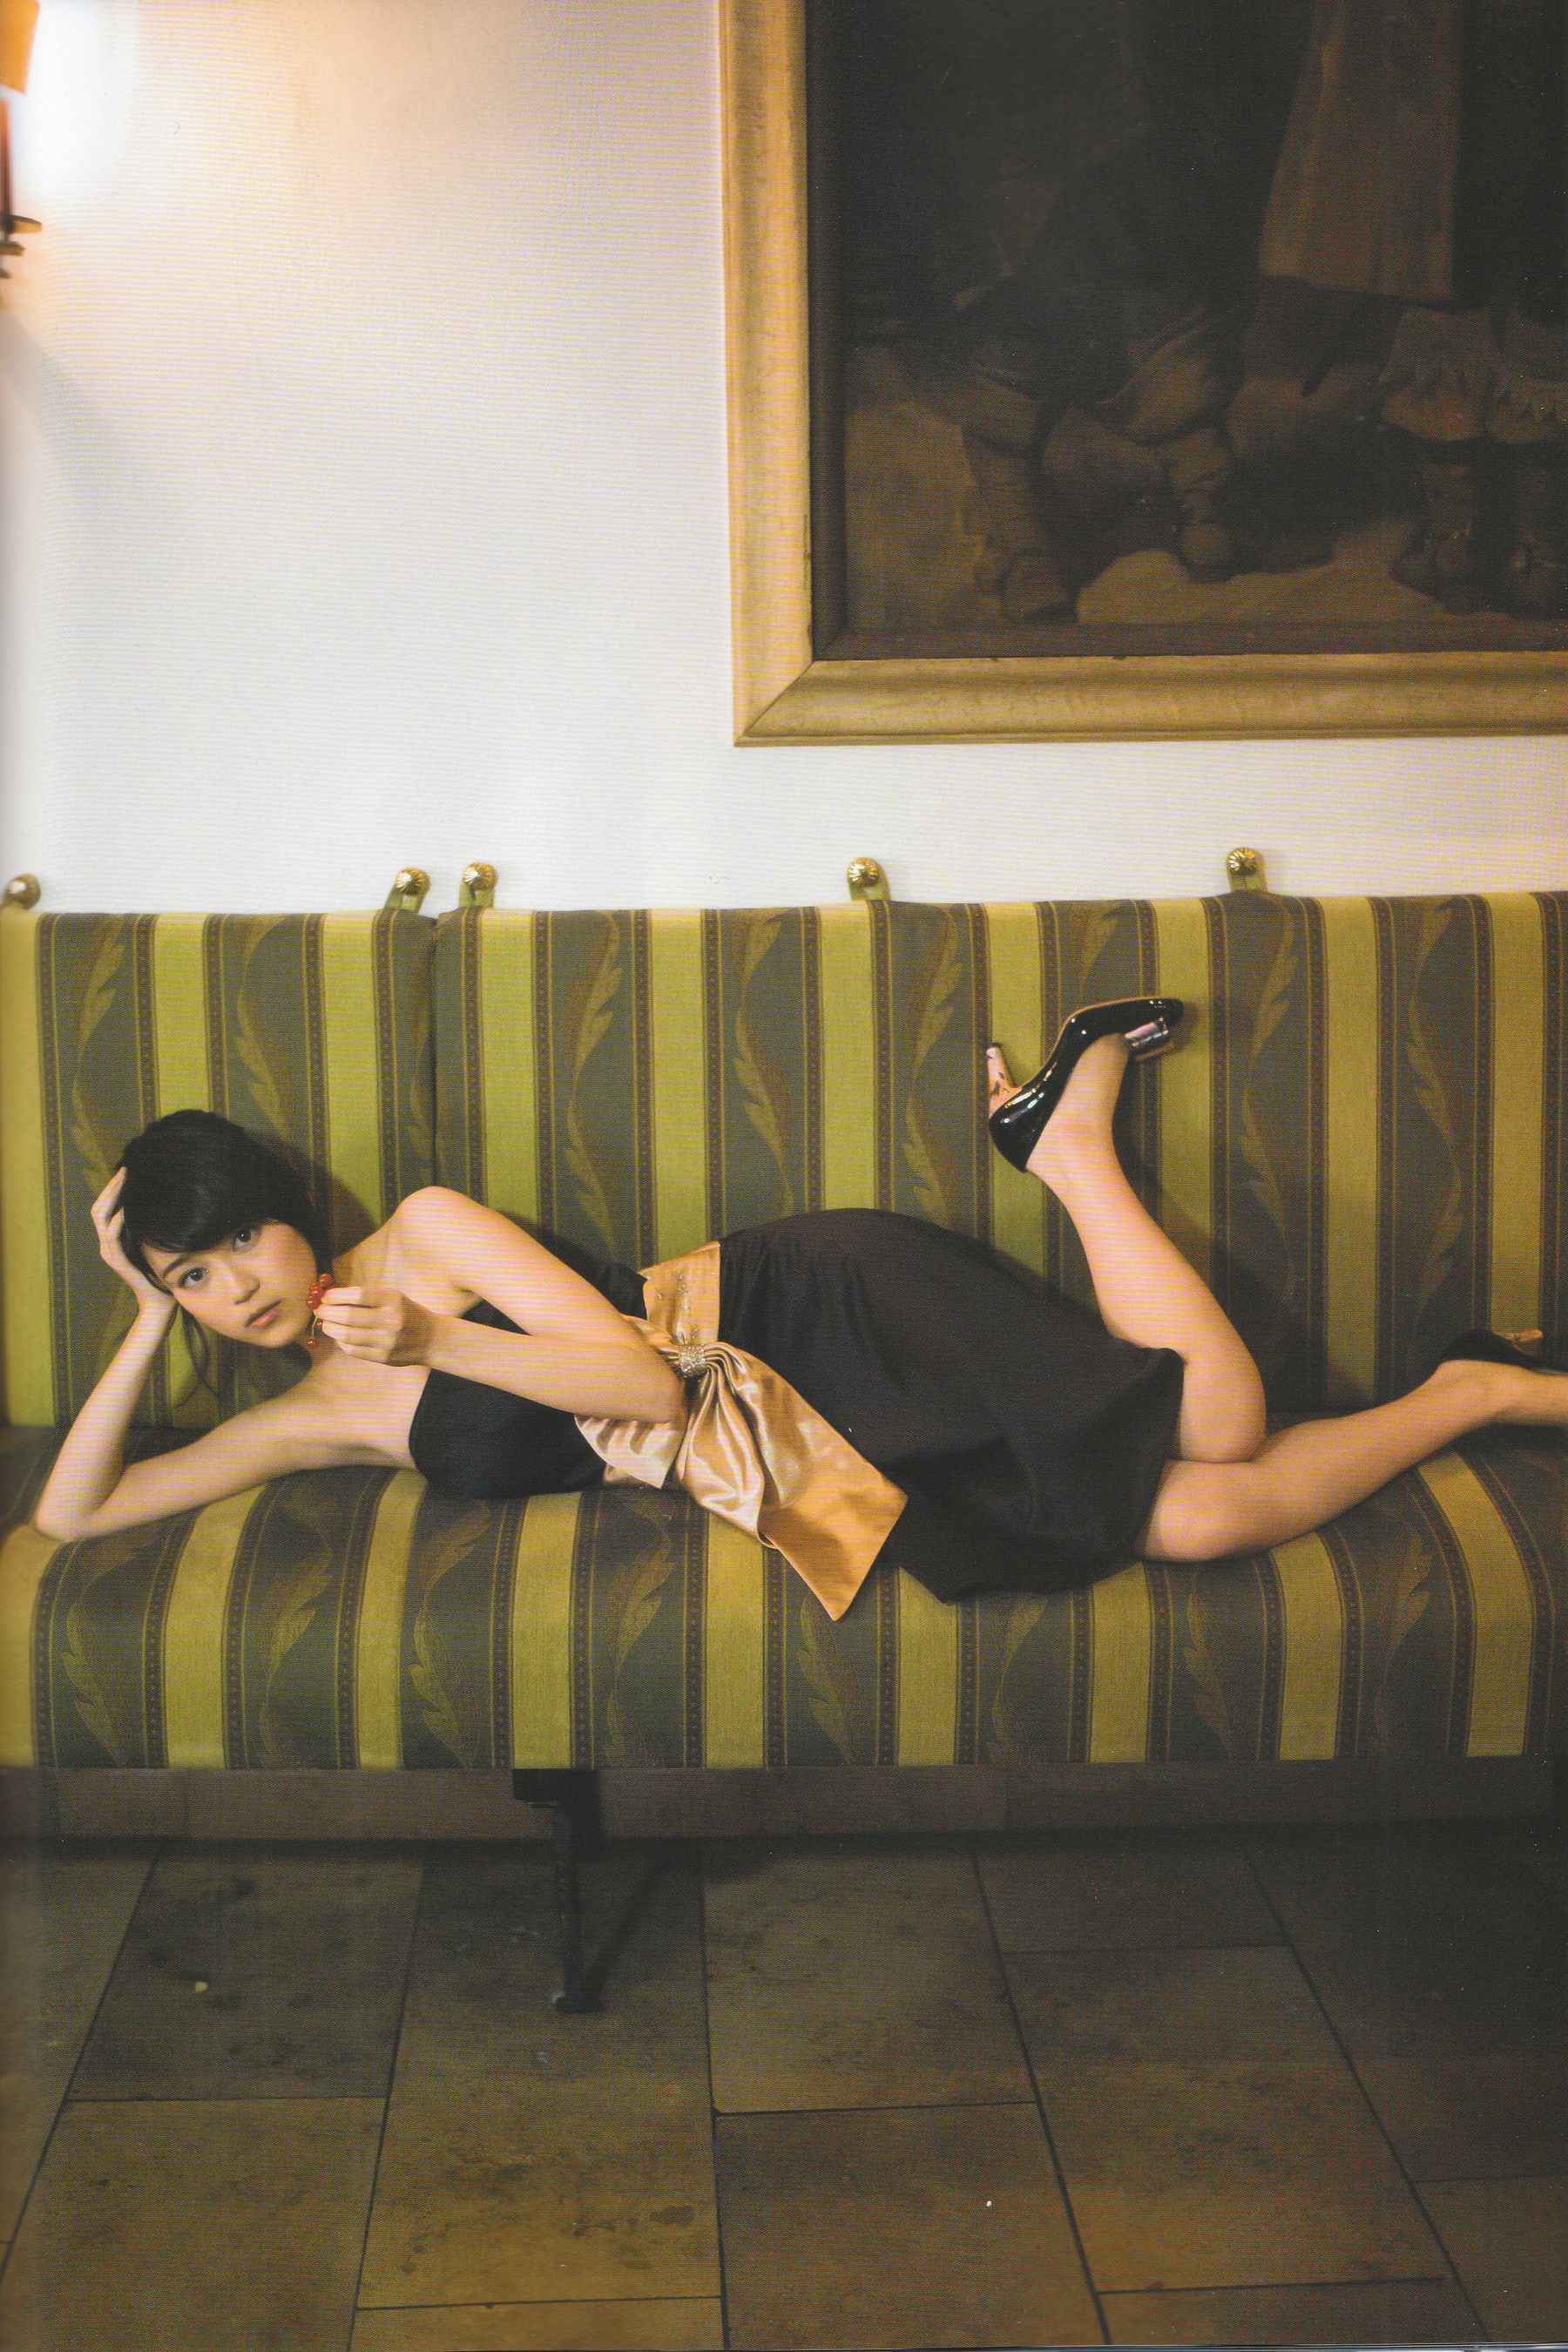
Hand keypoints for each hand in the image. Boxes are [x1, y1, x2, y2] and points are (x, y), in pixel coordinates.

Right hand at [90, 1170, 175, 1320]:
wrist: (160, 1302)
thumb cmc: (162, 1271)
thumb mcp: (155, 1243)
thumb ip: (150, 1226)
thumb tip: (162, 1201)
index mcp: (113, 1238)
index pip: (105, 1206)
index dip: (113, 1187)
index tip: (128, 1169)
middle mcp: (107, 1243)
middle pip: (99, 1207)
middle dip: (111, 1186)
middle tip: (126, 1168)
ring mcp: (109, 1252)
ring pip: (100, 1217)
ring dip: (113, 1196)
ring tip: (125, 1180)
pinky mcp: (117, 1261)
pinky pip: (112, 1236)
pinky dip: (118, 1219)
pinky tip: (128, 1207)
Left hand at [312, 1285, 434, 1366]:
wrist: (431, 1339)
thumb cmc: (406, 1313)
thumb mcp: (392, 1297)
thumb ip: (365, 1298)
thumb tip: (330, 1298)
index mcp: (393, 1300)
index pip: (357, 1295)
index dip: (336, 1296)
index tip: (325, 1296)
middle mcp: (391, 1320)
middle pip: (348, 1316)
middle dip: (327, 1312)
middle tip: (319, 1310)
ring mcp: (386, 1341)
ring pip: (346, 1335)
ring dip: (330, 1328)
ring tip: (325, 1323)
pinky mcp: (382, 1357)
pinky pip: (352, 1350)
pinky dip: (341, 1342)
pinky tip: (339, 1336)